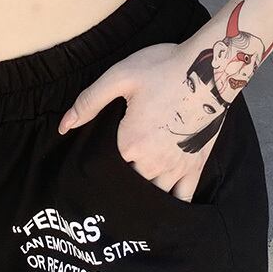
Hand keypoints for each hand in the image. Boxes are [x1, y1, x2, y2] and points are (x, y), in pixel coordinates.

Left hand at [57, 39, 228, 202]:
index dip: (99, 161)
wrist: (208, 67)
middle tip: (113, 173)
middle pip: (129, 182)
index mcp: (130, 143)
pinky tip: (164, 204)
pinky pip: (184, 198)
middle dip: (120, 178)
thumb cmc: (162, 68)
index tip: (94, 158)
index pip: (106, 165)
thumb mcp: (119, 76)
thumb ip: (89, 102)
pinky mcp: (196, 165)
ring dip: (142, 192)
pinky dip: (173, 204)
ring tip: (133, 189)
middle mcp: (153, 162)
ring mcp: (177, 167)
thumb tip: (64, 126)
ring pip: (153, 194)